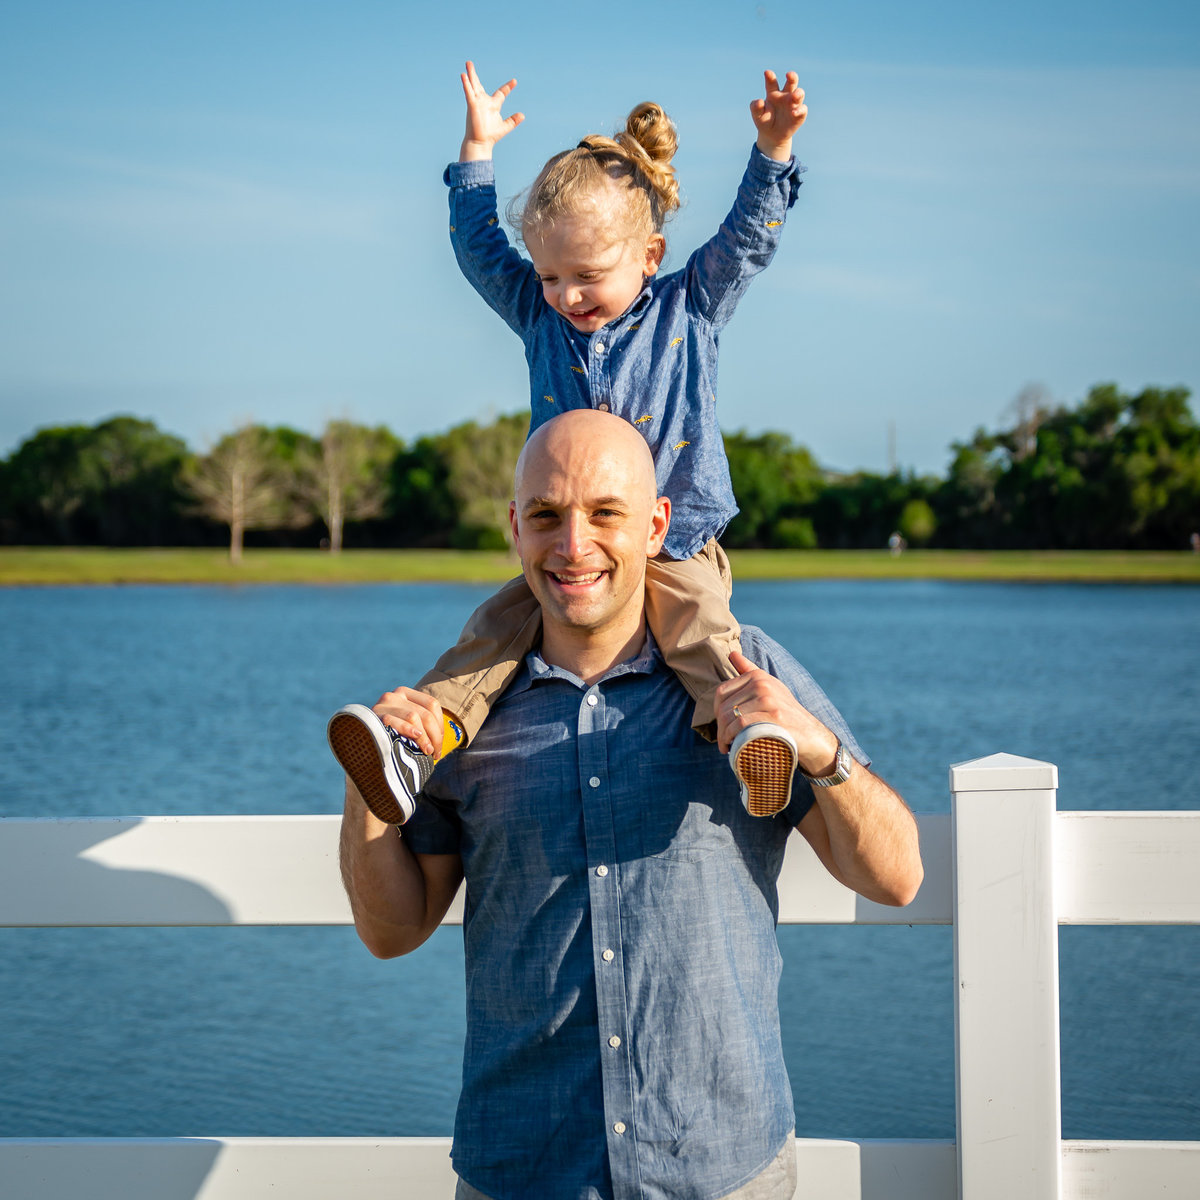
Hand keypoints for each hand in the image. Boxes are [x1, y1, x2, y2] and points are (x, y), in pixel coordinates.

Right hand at [373, 686, 445, 758]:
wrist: (361, 746)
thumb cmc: (390, 738)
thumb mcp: (407, 727)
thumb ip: (421, 726)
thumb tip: (440, 742)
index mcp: (406, 694)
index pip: (432, 704)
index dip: (440, 726)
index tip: (439, 744)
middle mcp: (394, 695)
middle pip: (425, 713)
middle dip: (435, 736)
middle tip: (435, 753)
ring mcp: (383, 704)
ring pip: (413, 716)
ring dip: (424, 738)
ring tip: (427, 752)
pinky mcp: (374, 715)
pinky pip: (394, 721)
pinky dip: (407, 730)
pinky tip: (415, 738)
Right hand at [459, 59, 524, 161]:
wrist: (480, 142)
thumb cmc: (491, 136)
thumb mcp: (505, 127)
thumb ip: (513, 121)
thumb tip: (522, 115)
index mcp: (493, 105)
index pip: (501, 93)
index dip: (508, 87)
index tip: (514, 81)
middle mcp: (484, 101)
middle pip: (479, 85)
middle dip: (475, 75)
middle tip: (471, 63)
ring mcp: (477, 102)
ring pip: (473, 85)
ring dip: (470, 75)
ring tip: (468, 63)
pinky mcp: (472, 105)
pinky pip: (468, 92)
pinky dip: (466, 84)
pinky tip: (463, 75)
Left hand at [715, 650, 837, 775]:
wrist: (811, 734)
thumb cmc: (786, 711)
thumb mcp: (770, 687)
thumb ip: (749, 670)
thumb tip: (732, 653)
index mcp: (757, 676)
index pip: (721, 692)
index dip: (716, 711)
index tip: (721, 725)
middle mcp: (762, 684)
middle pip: (724, 707)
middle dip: (719, 728)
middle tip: (722, 741)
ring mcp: (768, 700)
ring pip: (731, 717)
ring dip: (723, 736)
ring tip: (726, 746)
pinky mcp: (773, 717)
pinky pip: (741, 725)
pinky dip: (732, 738)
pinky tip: (732, 747)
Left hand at [750, 69, 806, 161]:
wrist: (772, 135)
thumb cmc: (765, 121)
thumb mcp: (757, 116)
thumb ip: (756, 108)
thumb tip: (759, 102)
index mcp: (773, 93)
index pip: (772, 83)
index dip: (770, 77)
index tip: (767, 73)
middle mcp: (785, 95)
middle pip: (791, 82)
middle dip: (792, 77)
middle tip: (789, 75)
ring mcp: (793, 104)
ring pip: (799, 94)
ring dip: (798, 93)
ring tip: (795, 96)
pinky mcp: (800, 113)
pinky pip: (802, 109)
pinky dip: (799, 110)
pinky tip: (793, 113)